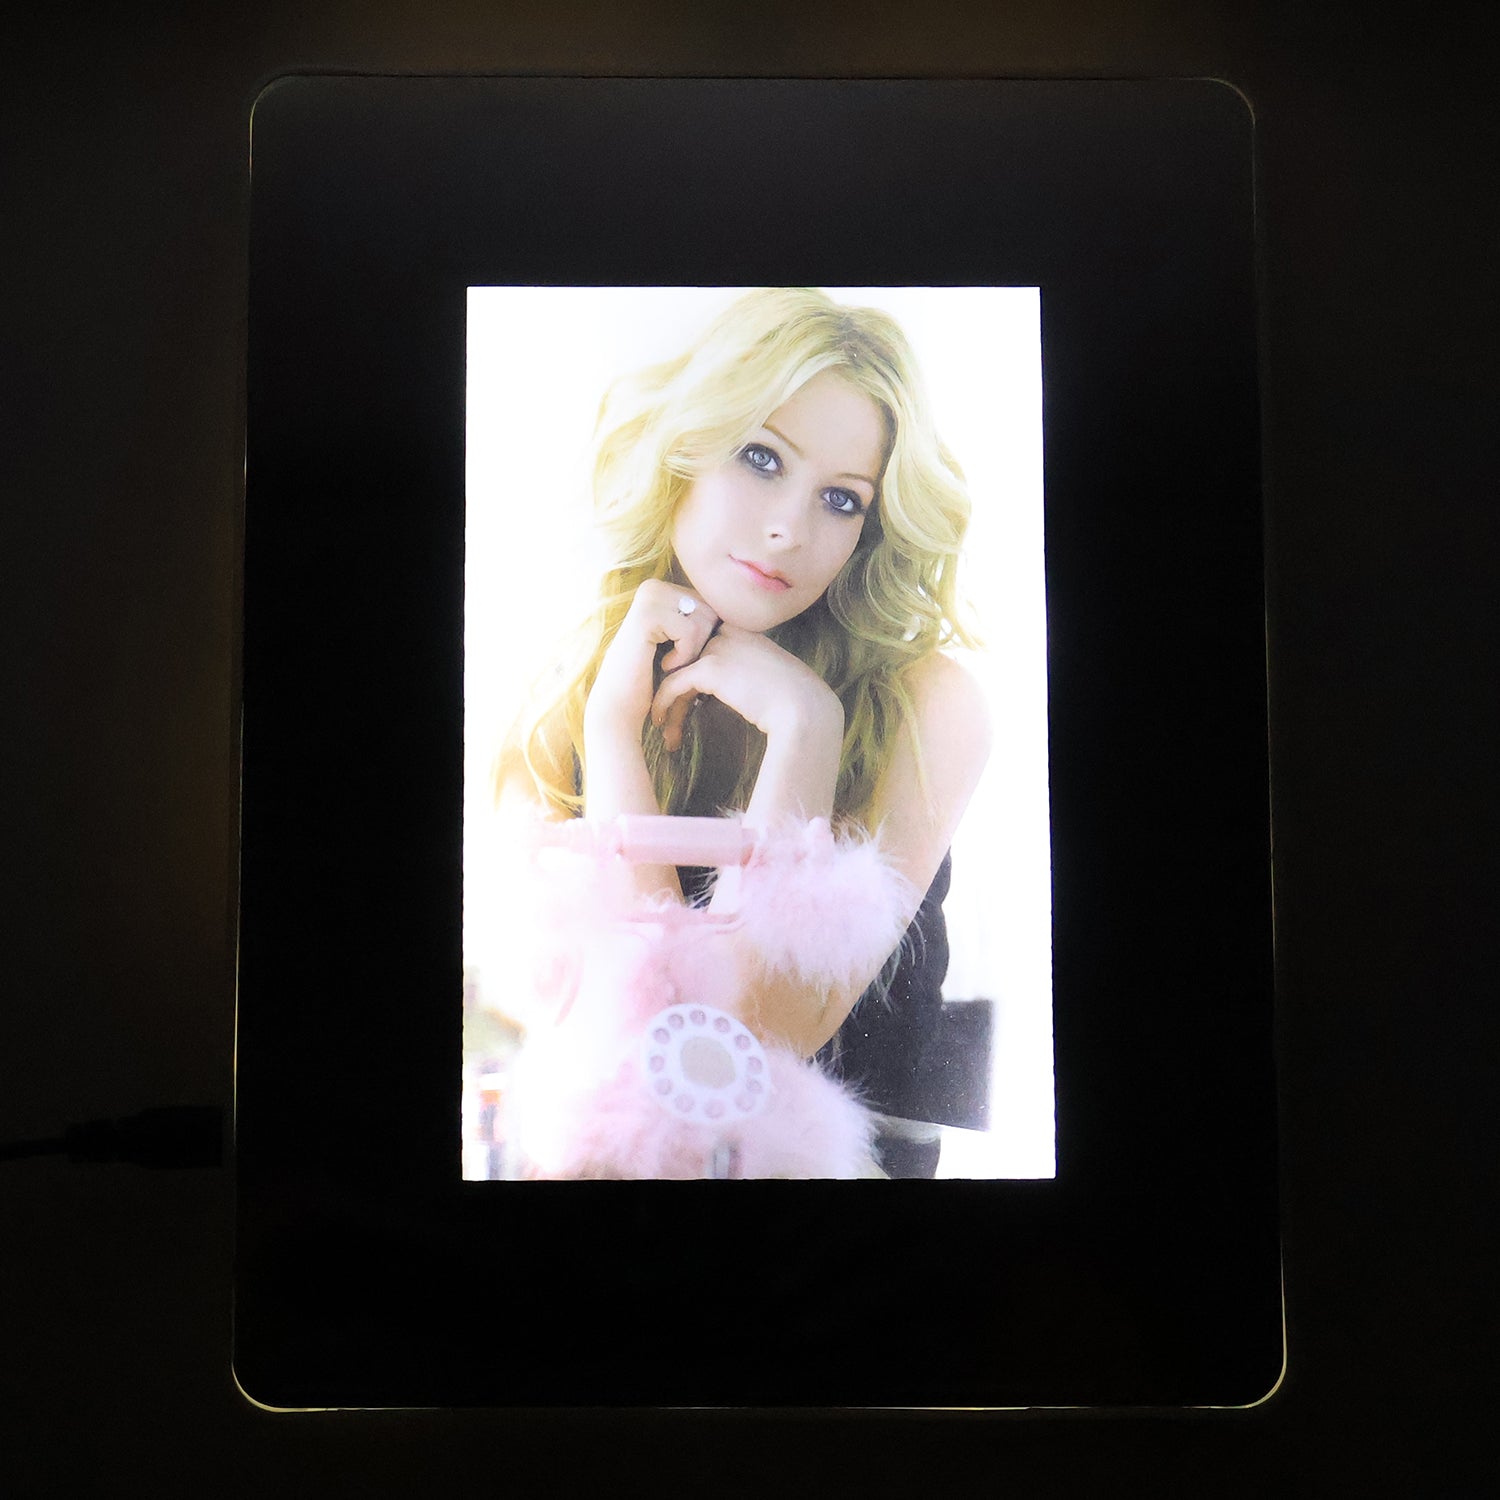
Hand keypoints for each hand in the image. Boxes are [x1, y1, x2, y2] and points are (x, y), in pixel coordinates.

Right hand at [584, 580, 719, 737]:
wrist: (622, 703)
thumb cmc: (655, 676)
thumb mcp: (683, 642)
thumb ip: (702, 619)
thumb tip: (737, 605)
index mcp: (664, 589)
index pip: (711, 604)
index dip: (708, 635)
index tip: (685, 655)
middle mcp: (654, 586)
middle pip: (710, 608)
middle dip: (702, 642)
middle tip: (678, 660)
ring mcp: (648, 597)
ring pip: (703, 618)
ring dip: (693, 650)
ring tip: (671, 662)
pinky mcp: (647, 614)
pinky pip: (690, 631)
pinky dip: (684, 655)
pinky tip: (664, 664)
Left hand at [649, 624, 842, 752]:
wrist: (804, 708)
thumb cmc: (791, 701)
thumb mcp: (765, 676)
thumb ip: (741, 672)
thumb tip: (718, 689)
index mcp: (743, 631)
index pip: (702, 646)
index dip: (687, 671)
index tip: (681, 699)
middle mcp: (728, 632)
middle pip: (686, 658)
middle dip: (674, 689)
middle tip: (666, 716)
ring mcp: (719, 646)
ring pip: (677, 672)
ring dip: (668, 703)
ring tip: (663, 727)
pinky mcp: (710, 666)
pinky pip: (673, 684)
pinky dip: (663, 703)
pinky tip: (661, 721)